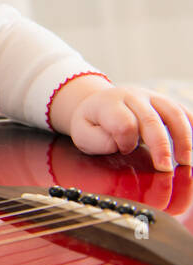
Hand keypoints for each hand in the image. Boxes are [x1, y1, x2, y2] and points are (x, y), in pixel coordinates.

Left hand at [67, 84, 192, 171]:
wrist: (96, 102)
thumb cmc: (91, 123)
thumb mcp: (82, 134)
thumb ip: (98, 141)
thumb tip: (121, 145)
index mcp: (109, 104)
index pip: (124, 123)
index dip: (126, 140)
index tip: (124, 151)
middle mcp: (132, 96)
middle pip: (151, 119)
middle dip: (160, 145)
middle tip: (165, 168)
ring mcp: (152, 97)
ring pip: (173, 112)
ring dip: (183, 138)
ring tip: (185, 161)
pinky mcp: (165, 103)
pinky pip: (183, 111)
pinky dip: (192, 126)